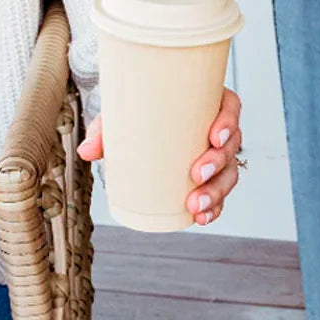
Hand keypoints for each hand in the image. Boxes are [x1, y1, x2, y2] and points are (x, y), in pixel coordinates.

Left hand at [78, 87, 242, 225]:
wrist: (136, 123)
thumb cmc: (137, 112)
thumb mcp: (121, 114)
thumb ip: (105, 129)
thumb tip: (87, 151)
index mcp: (206, 102)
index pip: (230, 107)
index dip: (229, 122)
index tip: (214, 137)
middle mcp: (217, 128)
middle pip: (231, 144)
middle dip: (219, 162)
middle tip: (197, 174)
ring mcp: (216, 154)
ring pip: (229, 172)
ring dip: (217, 191)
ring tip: (196, 205)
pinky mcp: (210, 176)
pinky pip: (220, 193)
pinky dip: (214, 207)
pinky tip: (202, 217)